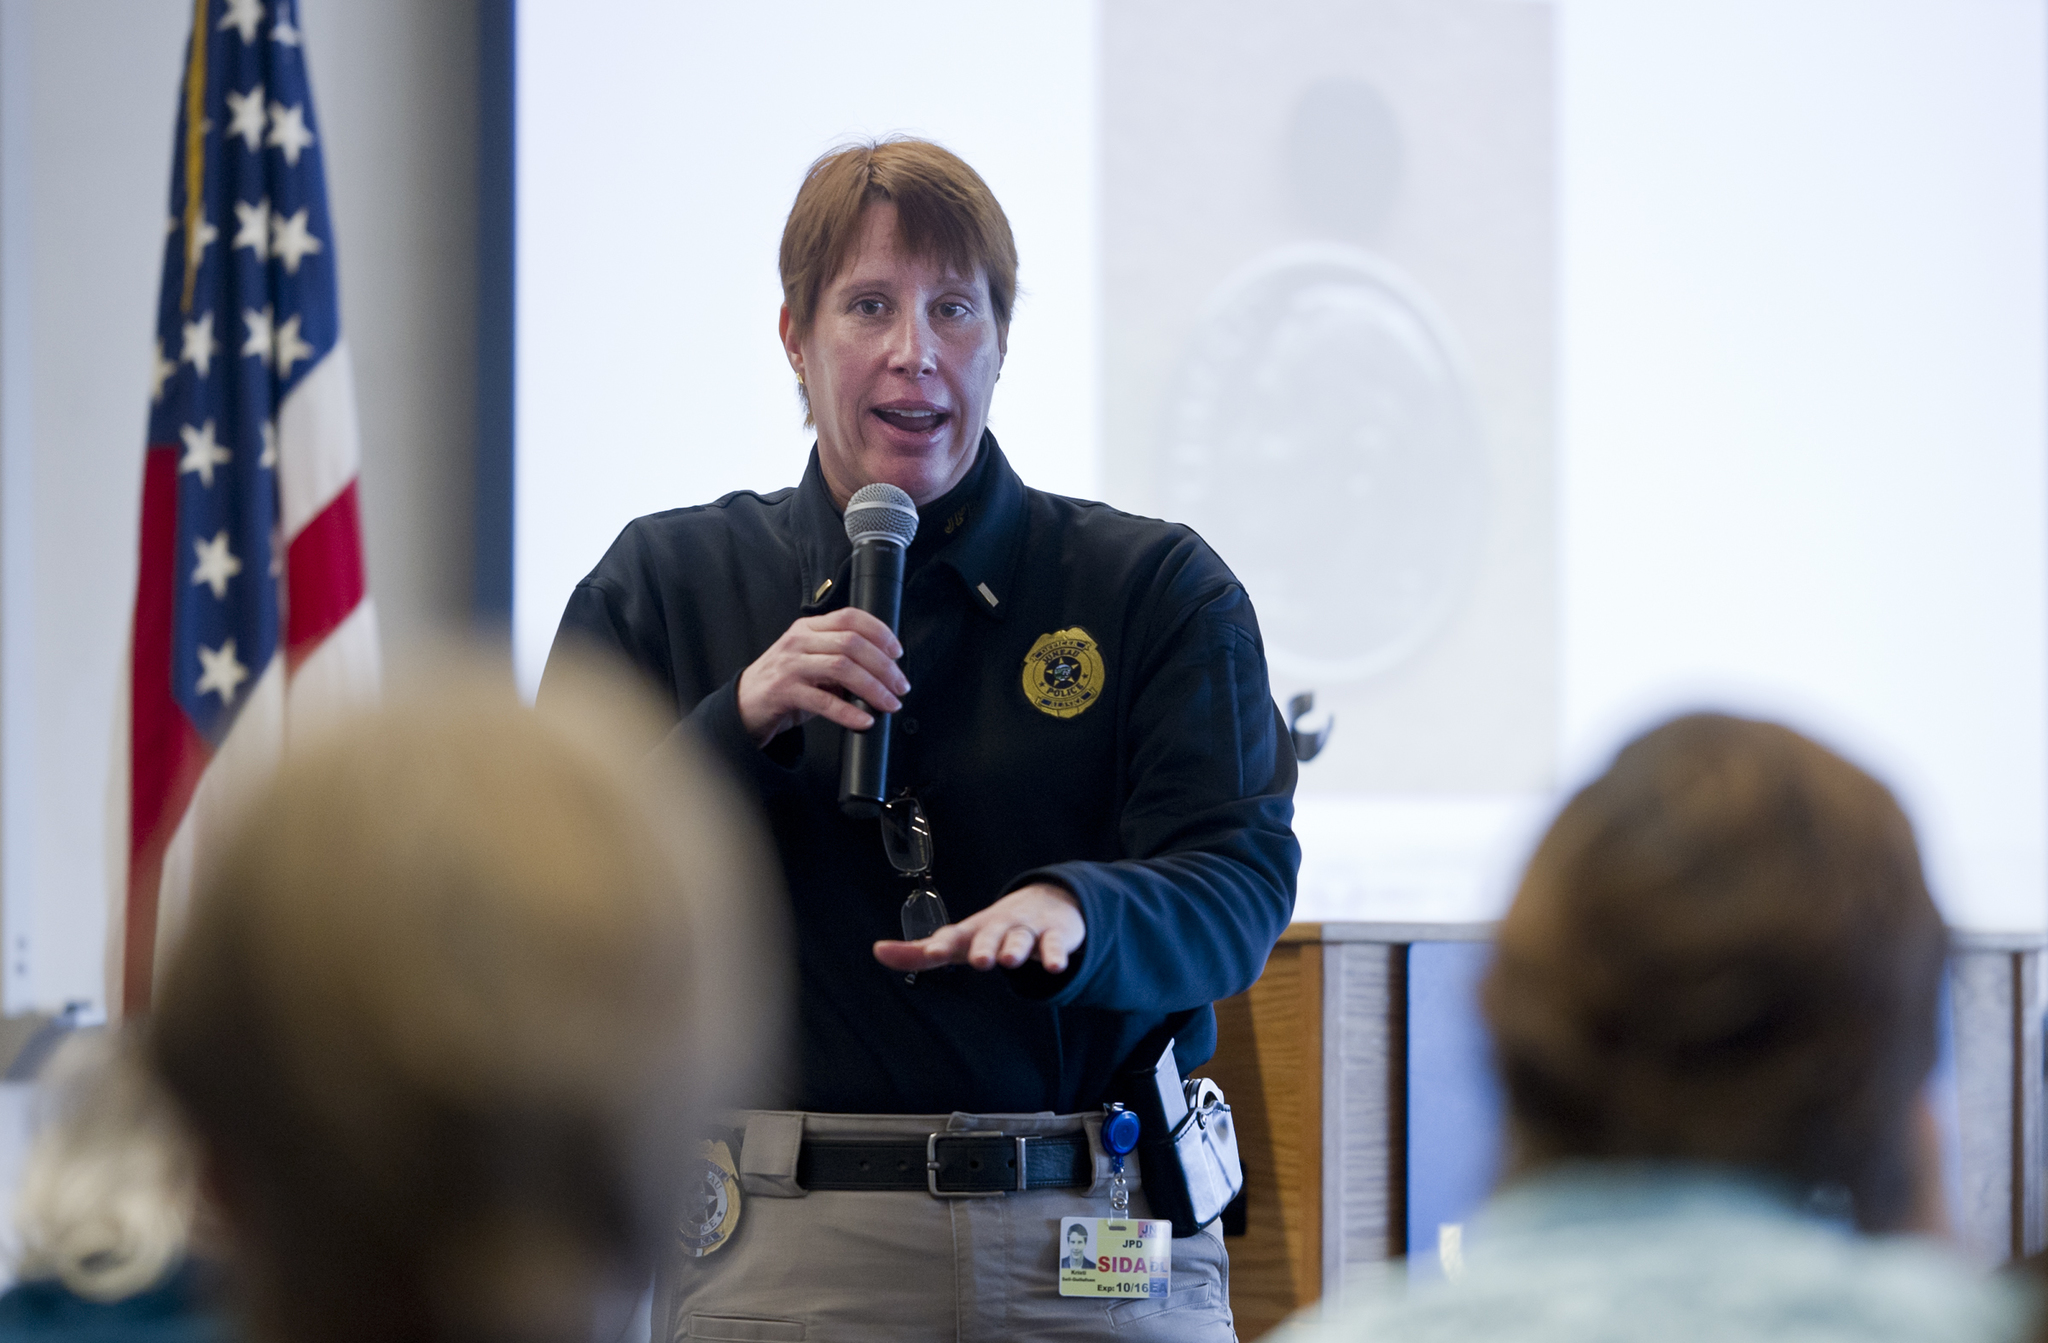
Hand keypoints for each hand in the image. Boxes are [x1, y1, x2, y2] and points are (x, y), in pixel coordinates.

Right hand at [736, 608, 908, 746]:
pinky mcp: (784, 692)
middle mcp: (799, 641)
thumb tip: (883, 670)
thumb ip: (840, 659)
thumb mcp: (811, 661)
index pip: (850, 617)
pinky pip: (824, 702)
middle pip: (852, 644)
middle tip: (900, 686)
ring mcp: (790, 665)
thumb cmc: (784, 684)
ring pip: (842, 668)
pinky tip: (865, 721)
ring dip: (873, 688)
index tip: (897, 652)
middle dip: (884, 666)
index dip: (879, 632)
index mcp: (808, 628)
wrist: (744, 705)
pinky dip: (849, 713)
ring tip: (889, 703)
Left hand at [873, 883, 1085, 974]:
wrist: (1046, 903)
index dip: (943, 943)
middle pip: (990, 934)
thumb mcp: (959, 942)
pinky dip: (1056, 955)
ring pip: (1021, 939)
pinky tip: (1057, 968)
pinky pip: (1055, 944)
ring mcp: (1027, 929)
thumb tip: (877, 951)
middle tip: (980, 960)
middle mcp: (998, 926)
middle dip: (985, 946)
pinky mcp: (1055, 934)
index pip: (954, 935)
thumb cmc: (993, 930)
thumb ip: (919, 953)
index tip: (933, 952)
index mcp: (972, 930)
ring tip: (1010, 960)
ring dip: (1016, 948)